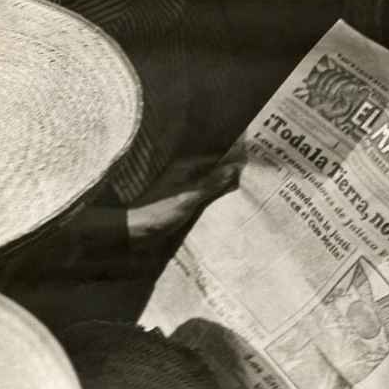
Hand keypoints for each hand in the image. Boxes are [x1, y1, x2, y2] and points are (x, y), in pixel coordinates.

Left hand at [126, 157, 241, 244]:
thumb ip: (211, 183)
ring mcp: (183, 187)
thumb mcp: (189, 198)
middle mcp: (184, 173)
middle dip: (230, 172)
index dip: (233, 160)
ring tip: (244, 188)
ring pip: (209, 182)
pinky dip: (215, 195)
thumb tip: (234, 168)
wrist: (135, 230)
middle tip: (252, 176)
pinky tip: (225, 202)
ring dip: (223, 184)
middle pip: (213, 170)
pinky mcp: (182, 200)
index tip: (252, 163)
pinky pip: (204, 193)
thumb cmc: (160, 212)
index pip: (216, 159)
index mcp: (185, 168)